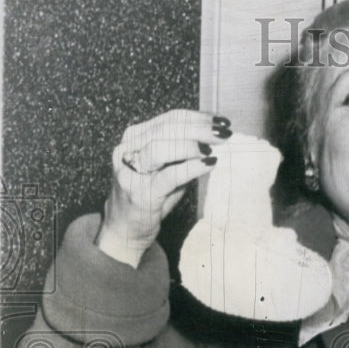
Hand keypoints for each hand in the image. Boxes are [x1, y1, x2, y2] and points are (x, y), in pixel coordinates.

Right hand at [96, 109, 231, 266]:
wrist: (125, 229)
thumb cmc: (150, 196)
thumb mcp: (166, 168)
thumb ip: (183, 152)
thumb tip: (214, 138)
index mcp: (135, 137)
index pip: (169, 118)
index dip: (197, 117)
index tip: (220, 121)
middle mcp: (127, 150)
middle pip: (166, 129)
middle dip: (199, 128)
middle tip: (223, 133)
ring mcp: (130, 172)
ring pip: (160, 147)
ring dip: (191, 145)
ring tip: (212, 148)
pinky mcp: (139, 193)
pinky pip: (168, 176)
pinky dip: (191, 167)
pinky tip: (208, 163)